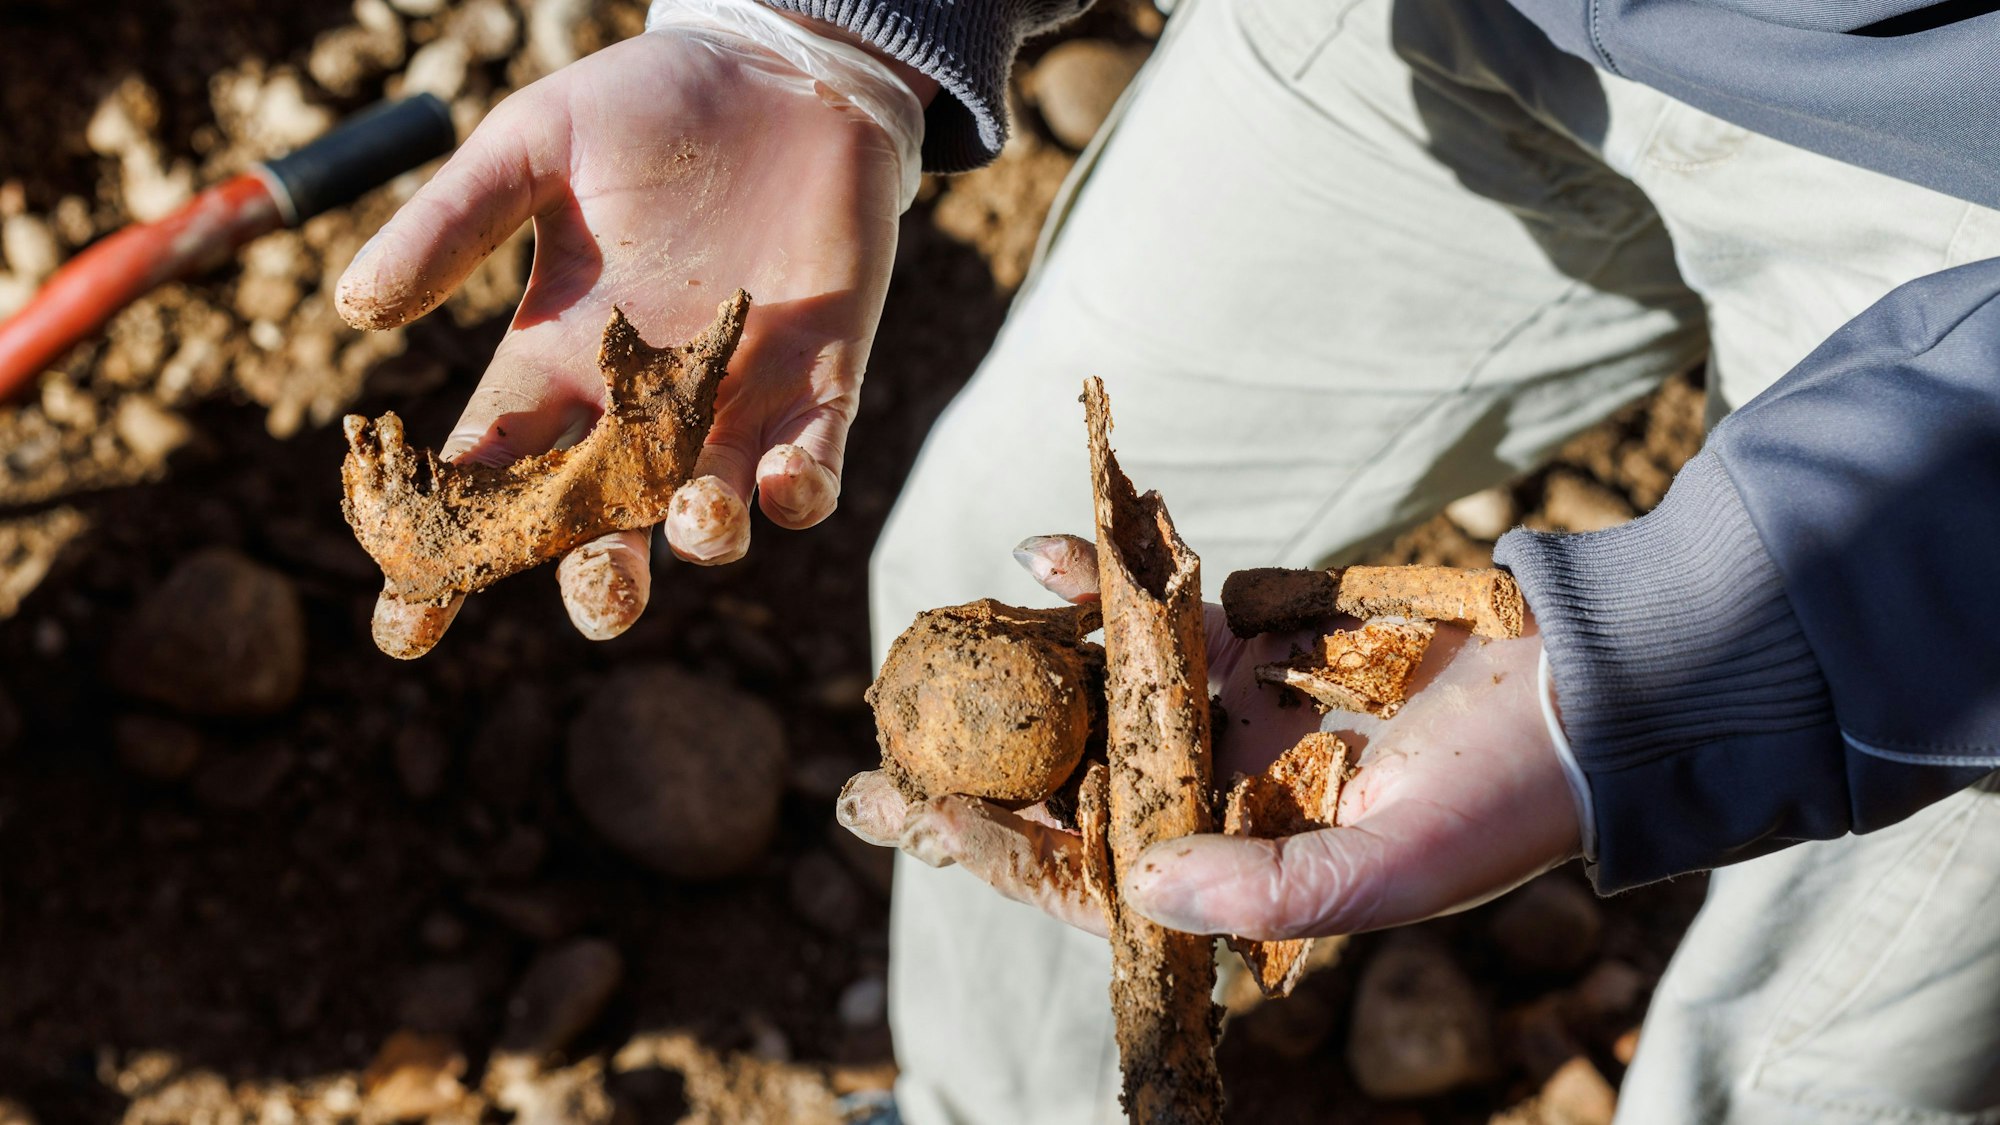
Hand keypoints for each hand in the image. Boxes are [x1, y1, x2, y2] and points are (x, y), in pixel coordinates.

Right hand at [337, 10, 923, 655]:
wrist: (774, 71)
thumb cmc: (644, 108)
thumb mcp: (533, 149)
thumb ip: (454, 225)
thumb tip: (355, 311)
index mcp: (555, 364)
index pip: (488, 480)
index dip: (447, 555)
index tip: (403, 626)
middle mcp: (638, 406)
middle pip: (606, 529)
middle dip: (597, 582)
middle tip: (595, 591)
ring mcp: (732, 400)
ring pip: (708, 514)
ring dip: (700, 536)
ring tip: (692, 518)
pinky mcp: (822, 378)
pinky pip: (813, 463)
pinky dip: (798, 490)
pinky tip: (782, 485)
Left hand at [841, 536, 1581, 938]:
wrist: (1584, 696)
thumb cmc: (1504, 807)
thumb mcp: (1392, 872)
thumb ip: (1270, 888)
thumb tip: (1141, 880)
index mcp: (1234, 874)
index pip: (1092, 878)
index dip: (1001, 853)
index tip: (916, 815)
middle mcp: (1215, 801)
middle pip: (1070, 790)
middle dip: (975, 772)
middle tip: (872, 753)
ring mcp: (1230, 719)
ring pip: (1098, 695)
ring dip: (1023, 668)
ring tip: (939, 641)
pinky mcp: (1257, 643)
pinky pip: (1160, 612)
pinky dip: (1109, 580)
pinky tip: (1047, 554)